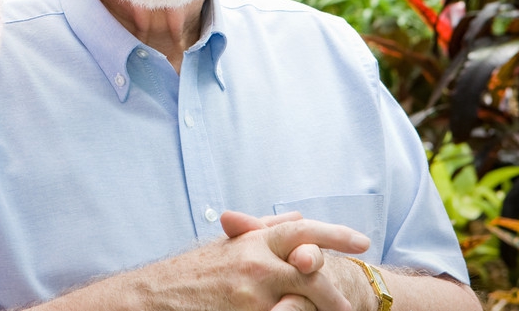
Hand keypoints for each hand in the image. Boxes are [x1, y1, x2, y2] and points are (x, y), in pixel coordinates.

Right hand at [125, 212, 368, 310]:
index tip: (363, 241)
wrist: (155, 298)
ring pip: (302, 302)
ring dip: (321, 310)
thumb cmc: (192, 272)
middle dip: (336, 290)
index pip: (302, 231)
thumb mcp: (227, 245)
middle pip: (312, 272)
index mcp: (252, 242)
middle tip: (352, 305)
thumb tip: (299, 217)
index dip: (335, 234)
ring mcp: (252, 297)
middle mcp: (256, 265)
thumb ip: (263, 229)